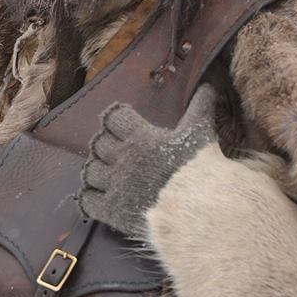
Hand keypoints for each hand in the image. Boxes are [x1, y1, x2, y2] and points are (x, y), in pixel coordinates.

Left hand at [79, 84, 217, 237]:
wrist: (201, 211)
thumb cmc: (201, 169)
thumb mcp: (201, 133)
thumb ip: (200, 107)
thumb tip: (208, 84)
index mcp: (140, 137)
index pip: (112, 118)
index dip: (116, 120)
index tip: (123, 124)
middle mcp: (123, 159)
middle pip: (99, 143)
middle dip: (107, 146)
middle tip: (119, 153)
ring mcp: (116, 186)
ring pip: (90, 171)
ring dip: (97, 171)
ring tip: (109, 174)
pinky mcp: (113, 211)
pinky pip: (88, 200)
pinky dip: (90, 198)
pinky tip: (99, 197)